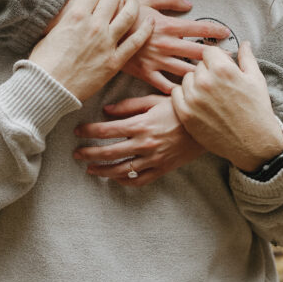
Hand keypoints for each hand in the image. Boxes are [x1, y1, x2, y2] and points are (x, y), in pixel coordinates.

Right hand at [29, 0, 152, 101]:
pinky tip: (150, 21)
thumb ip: (66, 21)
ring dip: (133, 5)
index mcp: (76, 16)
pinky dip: (146, 30)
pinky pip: (136, 41)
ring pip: (129, 14)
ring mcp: (107, 43)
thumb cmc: (44, 63)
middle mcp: (94, 25)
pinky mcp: (115, 61)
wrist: (48, 88)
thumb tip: (71, 14)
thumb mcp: (50, 33)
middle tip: (112, 2)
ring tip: (133, 3)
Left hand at [73, 94, 204, 185]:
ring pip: (121, 170)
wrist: (205, 127)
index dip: (88, 131)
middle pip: (109, 152)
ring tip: (90, 170)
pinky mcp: (162, 169)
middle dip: (89, 154)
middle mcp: (144, 144)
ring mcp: (153, 159)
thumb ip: (129, 105)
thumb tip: (106, 110)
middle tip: (76, 154)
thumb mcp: (154, 100)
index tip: (77, 132)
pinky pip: (140, 180)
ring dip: (102, 171)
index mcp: (141, 125)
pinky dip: (125, 181)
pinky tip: (115, 178)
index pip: (106, 130)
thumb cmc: (180, 109)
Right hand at [122, 0, 229, 92]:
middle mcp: (166, 44)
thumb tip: (189, 4)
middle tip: (231, 61)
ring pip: (185, 71)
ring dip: (202, 75)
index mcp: (168, 25)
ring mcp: (156, 60)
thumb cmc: (125, 12)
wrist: (100, 28)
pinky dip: (177, 91)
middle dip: (216, 57)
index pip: (199, 29)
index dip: (216, 31)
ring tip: (216, 79)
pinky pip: (164, 85)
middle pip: (198, 52)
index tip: (228, 34)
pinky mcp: (145, 73)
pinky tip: (189, 95)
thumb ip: (170, 0)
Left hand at [170, 42, 282, 171]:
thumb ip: (247, 57)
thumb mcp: (256, 79)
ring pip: (186, 79)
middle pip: (197, 65)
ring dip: (194, 84)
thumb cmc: (257, 110)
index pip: (208, 51)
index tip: (220, 68)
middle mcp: (205, 81)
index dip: (216, 59)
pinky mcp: (186, 114)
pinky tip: (197, 103)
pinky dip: (184, 96)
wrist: (254, 143)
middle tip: (218, 85)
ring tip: (209, 96)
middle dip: (207, 72)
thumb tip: (244, 43)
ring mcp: (193, 98)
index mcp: (223, 69)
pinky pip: (175, 95)